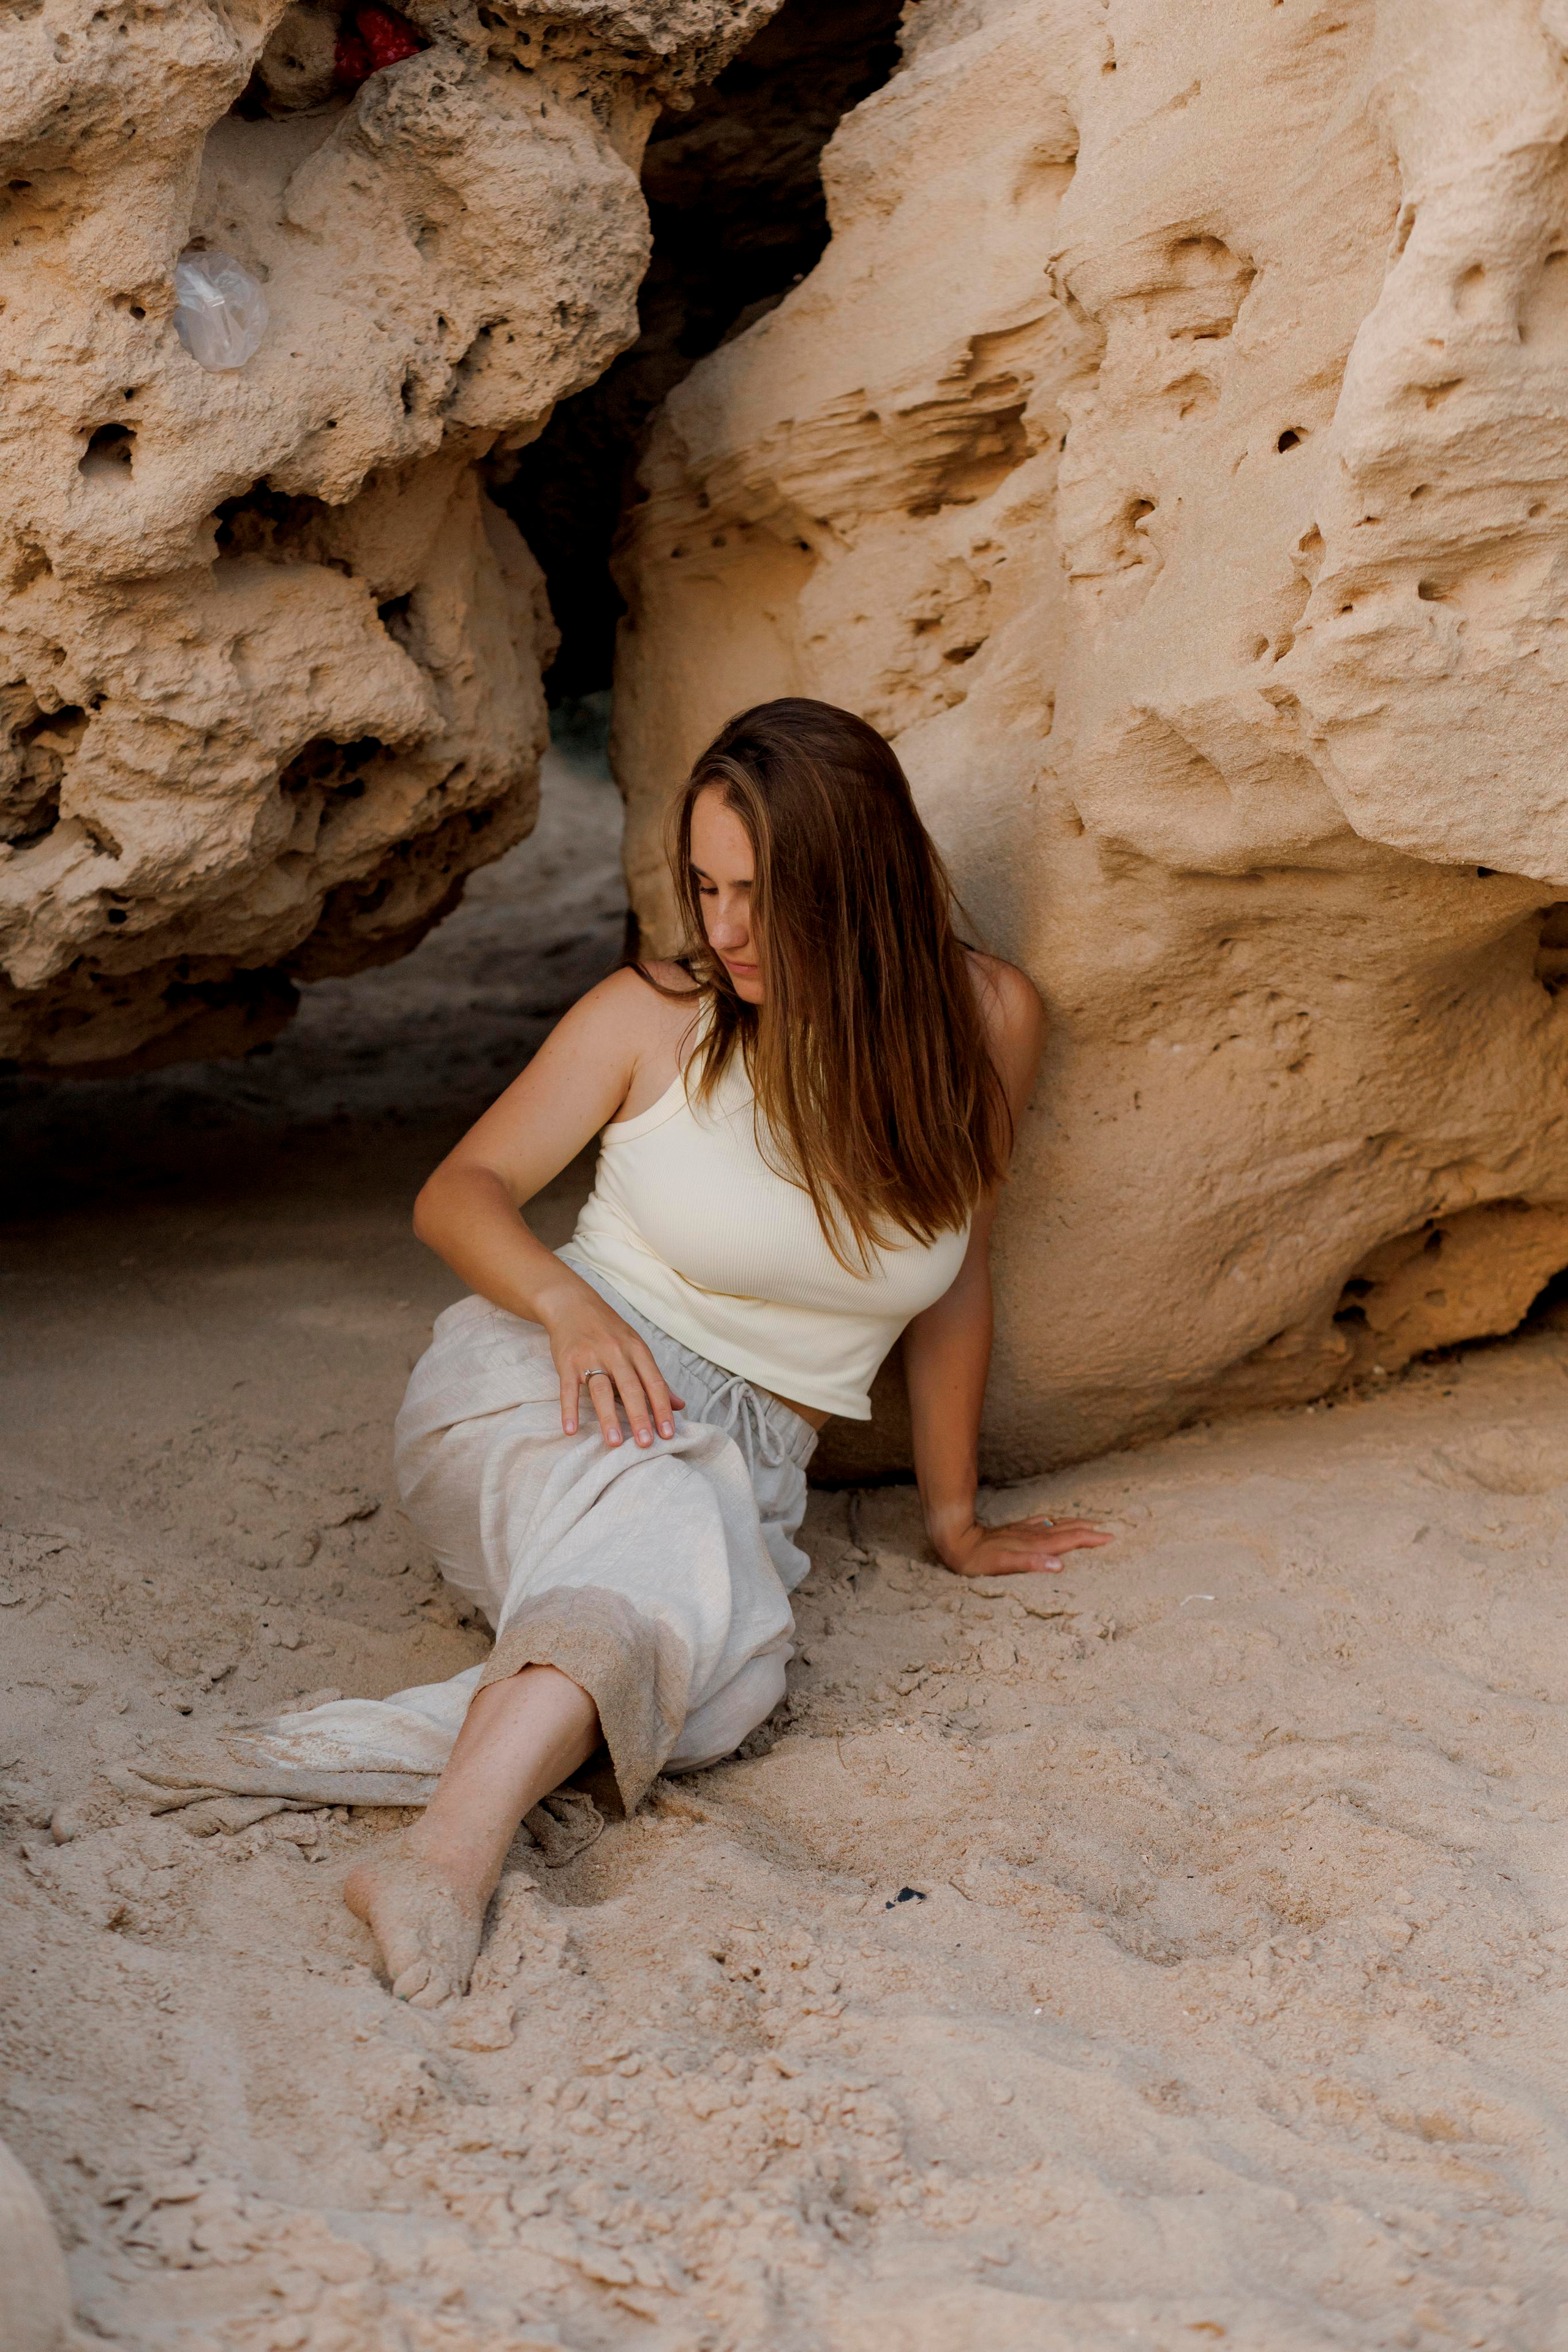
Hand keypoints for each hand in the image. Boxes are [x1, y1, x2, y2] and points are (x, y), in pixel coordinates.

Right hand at [537, 1274, 684, 1449]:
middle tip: (646, 1444)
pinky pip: (568, 1389)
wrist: (573, 1304)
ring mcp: (590, 1357)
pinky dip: (569, 1410)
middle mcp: (616, 1353)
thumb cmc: (608, 1331)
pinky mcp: (567, 1362)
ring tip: (614, 1443)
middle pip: (631, 1388)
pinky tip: (571, 1430)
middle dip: (640, 1417)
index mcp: (637, 1350)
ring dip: (609, 1417)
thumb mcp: (636, 1348)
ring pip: (602, 1390)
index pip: (654, 1383)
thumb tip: (680, 1406)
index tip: (669, 1434)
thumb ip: (655, 1379)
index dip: (663, 1409)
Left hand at [934, 1513, 1113, 1577]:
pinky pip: (1038, 1524)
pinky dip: (1051, 1522)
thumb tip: (1060, 1565)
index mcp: (1034, 1545)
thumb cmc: (980, 1560)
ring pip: (1055, 1525)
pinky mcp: (1012, 1531)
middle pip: (1066, 1530)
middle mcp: (1032, 1536)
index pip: (1069, 1540)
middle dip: (1088, 1530)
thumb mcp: (1004, 1566)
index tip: (1110, 1537)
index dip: (1090, 1539)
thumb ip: (1032, 1564)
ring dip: (1073, 1524)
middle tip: (1108, 1530)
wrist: (957, 1541)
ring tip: (1089, 1523)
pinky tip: (1051, 1520)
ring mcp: (1022, 1532)